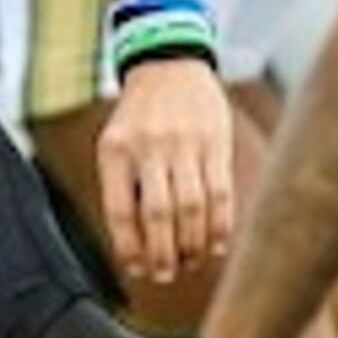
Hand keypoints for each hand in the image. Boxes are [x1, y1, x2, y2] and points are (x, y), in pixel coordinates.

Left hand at [97, 55, 234, 287]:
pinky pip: (220, 192)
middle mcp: (149, 147)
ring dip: (193, 244)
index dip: (131, 248)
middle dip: (163, 254)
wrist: (170, 63)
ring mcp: (184, 144)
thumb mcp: (117, 143)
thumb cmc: (140, 115)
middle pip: (159, 215)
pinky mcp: (214, 142)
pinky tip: (216, 245)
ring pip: (192, 208)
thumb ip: (123, 186)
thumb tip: (134, 246)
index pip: (122, 211)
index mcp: (117, 151)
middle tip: (165, 274)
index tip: (138, 270)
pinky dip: (220, 225)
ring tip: (190, 262)